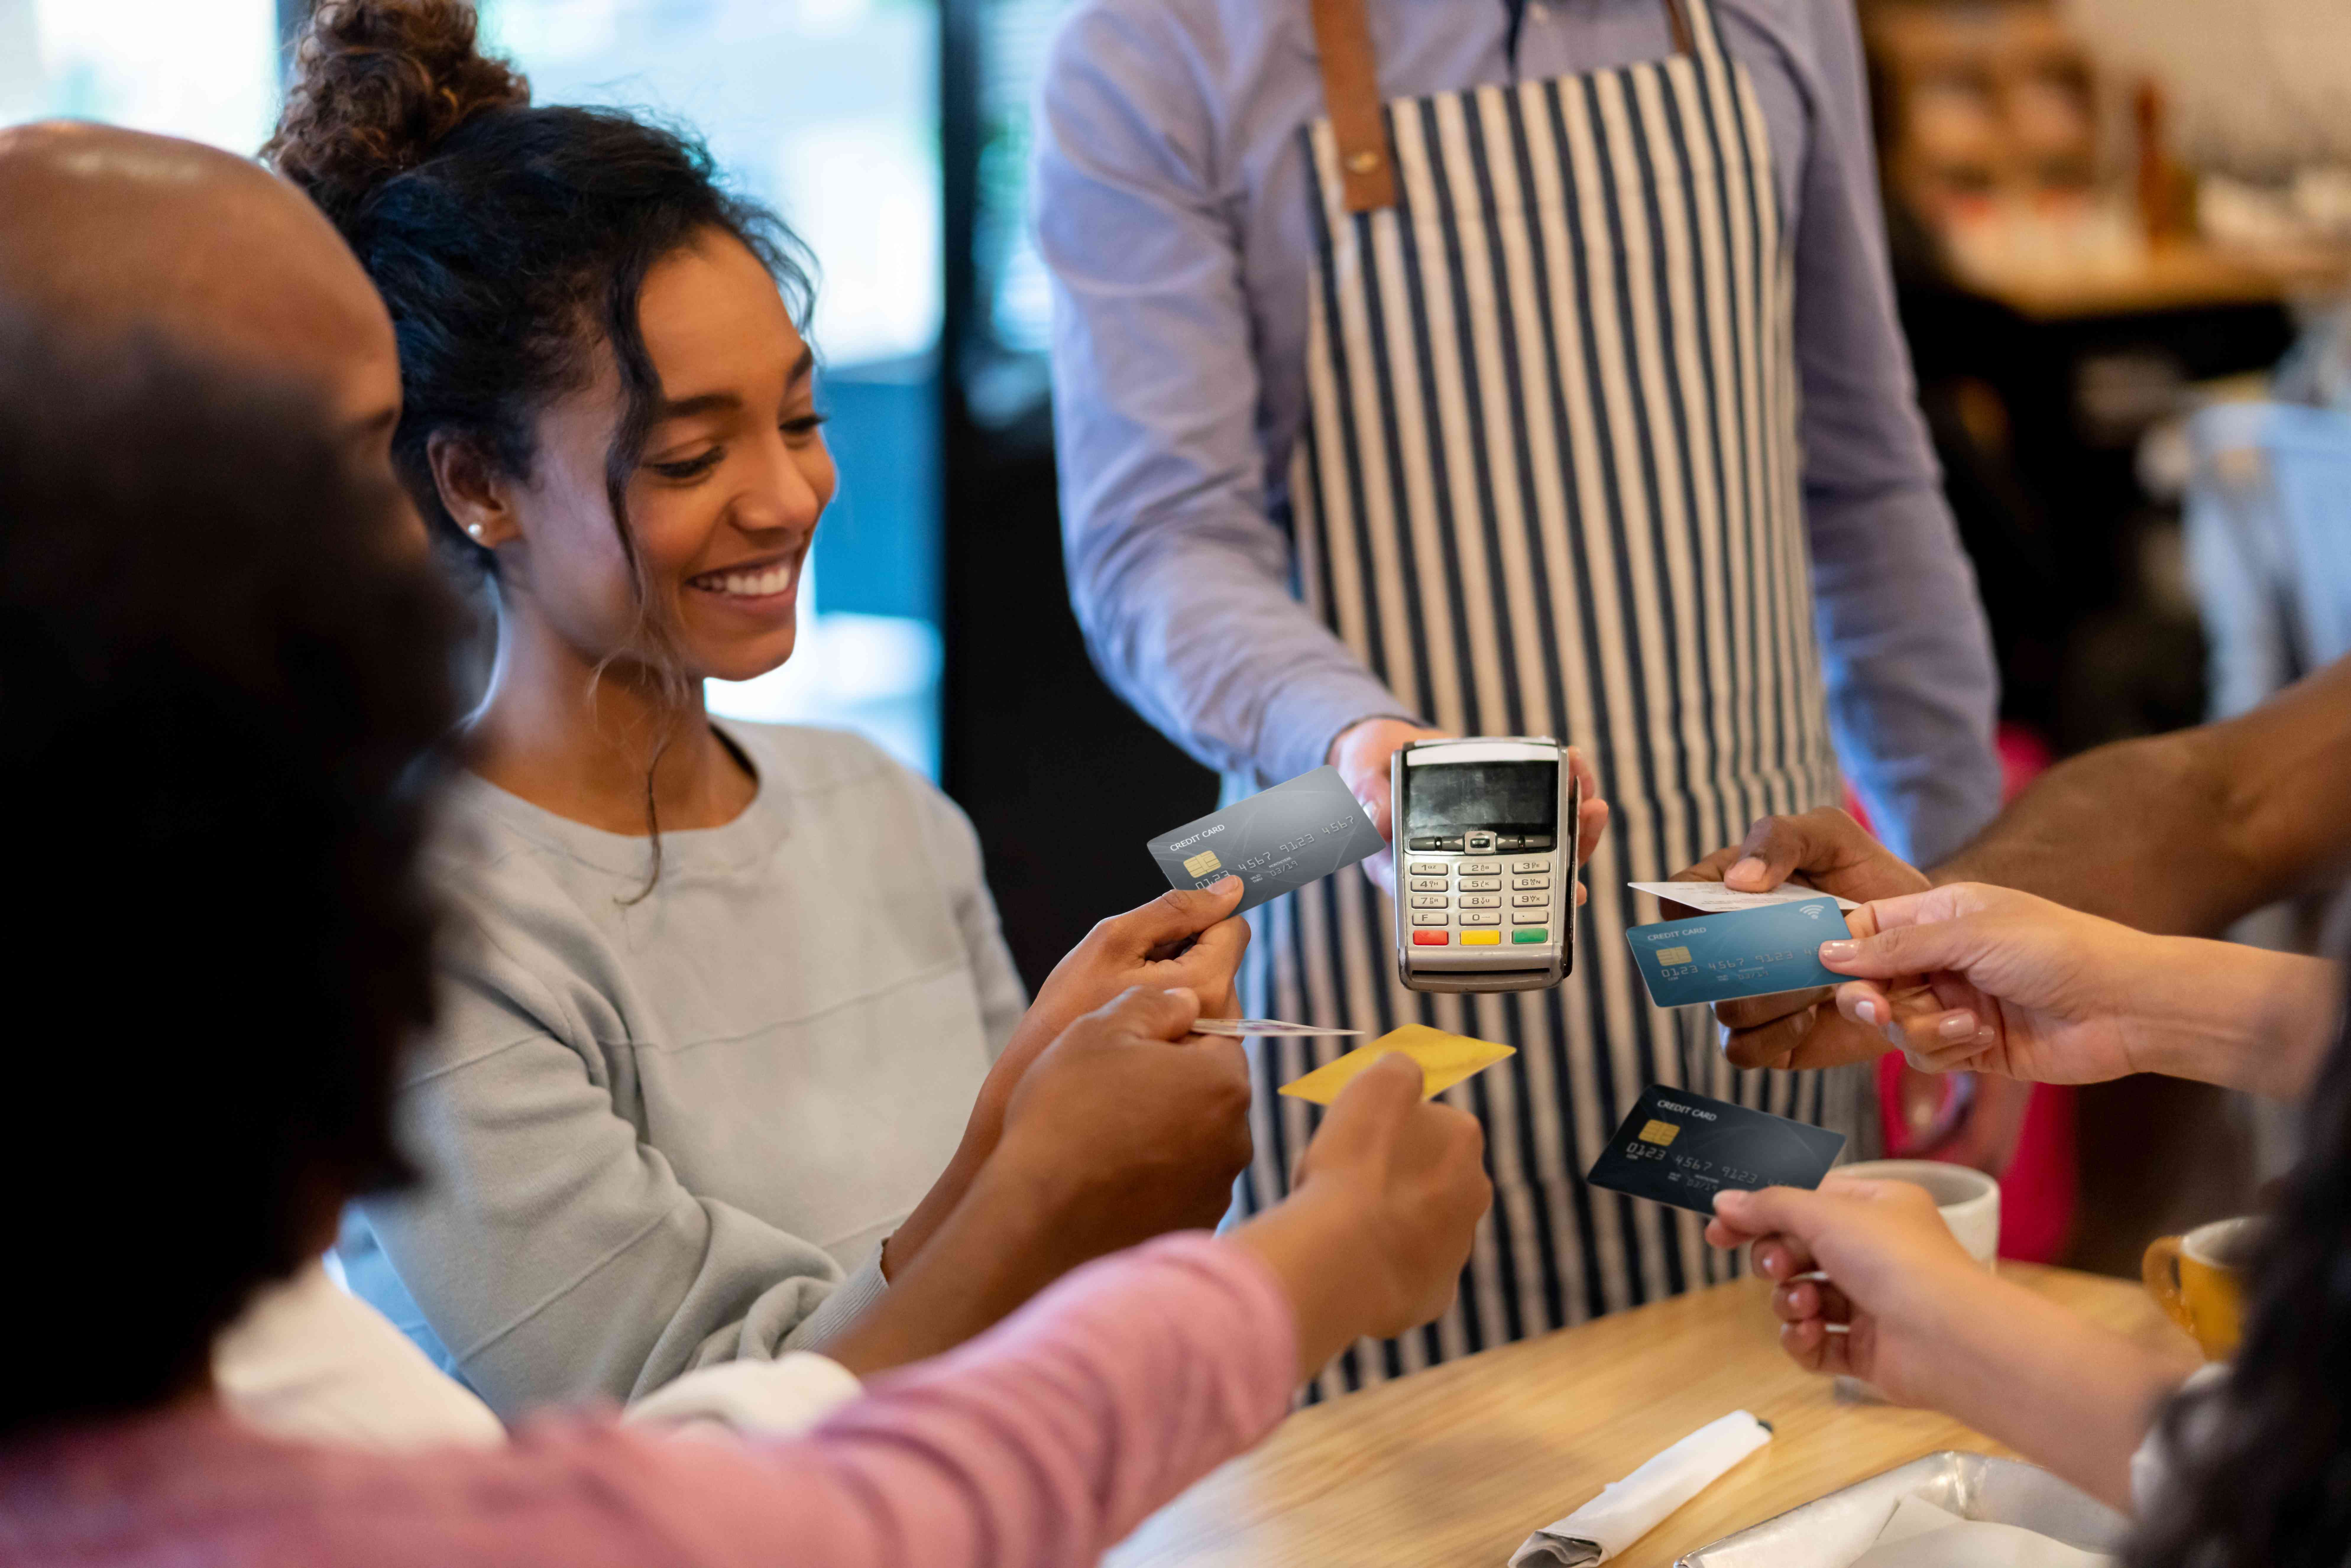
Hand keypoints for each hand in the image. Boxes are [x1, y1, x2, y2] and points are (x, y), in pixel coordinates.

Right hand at [887, 890, 1245, 1275]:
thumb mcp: (1099, 1031)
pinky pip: (1180, 1189)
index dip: (1171, 1035)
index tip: (1128, 1048)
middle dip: (1170, 1086)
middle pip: (1209, 1093)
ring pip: (1195, 1142)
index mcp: (1224, 1082)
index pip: (1217, 1037)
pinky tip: (1109, 1181)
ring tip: (1102, 1142)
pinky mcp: (1195, 1228)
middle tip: (1108, 1094)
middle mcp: (1236, 1140)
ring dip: (1162, 1134)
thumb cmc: (1066, 1114)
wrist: (1038, 1218)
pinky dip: (1153, 1181)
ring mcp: (1218, 1191)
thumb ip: (1154, 1004)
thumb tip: (1188, 1001)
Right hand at [1231, 1053, 1490, 1373]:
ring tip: (1342, 1227)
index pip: (1426, 1123)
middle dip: (1392, 1179)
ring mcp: (1458, 1249)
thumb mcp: (1375, 1084)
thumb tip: (1406, 1067)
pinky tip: (1353, 1262)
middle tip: (1343, 1185)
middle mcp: (1474, 1193)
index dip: (1383, 1132)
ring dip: (1387, 1224)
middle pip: (1426, 1178)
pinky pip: (1408, 1275)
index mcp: (1463, 1139)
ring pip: (1417, 1228)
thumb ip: (1399, 1066)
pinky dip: (1384, 1269)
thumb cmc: (1354, 1163)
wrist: (1341, 1255)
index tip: (1352, 1144)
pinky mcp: (1437, 1294)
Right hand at [1328, 718, 1609, 900]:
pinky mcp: (1501, 815)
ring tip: (1592, 806)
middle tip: (1584, 840)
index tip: (1547, 897)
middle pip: (1518, 882)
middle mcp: (1460, 866)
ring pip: (1538, 852)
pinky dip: (1561, 798)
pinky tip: (1578, 779)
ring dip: (1571, 831)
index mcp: (1420, 873)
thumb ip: (1366, 798)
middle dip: (1560, 863)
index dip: (1514, 914)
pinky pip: (1538, 815)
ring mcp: (1485, 842)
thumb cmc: (1367, 772)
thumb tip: (1377, 820)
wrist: (1381, 749)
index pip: (1471, 906)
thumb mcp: (1359, 778)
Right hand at [1667, 809, 1927, 1069]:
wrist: (1921, 938)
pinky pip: (1743, 1050)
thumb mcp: (1831, 837)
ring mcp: (1750, 995)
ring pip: (1724, 1009)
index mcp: (1729, 893)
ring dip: (1770, 999)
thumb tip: (1738, 881)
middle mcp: (1729, 948)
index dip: (1683, 906)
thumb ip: (1781, 838)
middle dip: (1742, 960)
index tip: (1715, 910)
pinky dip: (1774, 1036)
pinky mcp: (1774, 1038)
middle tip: (1789, 951)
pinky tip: (1812, 1015)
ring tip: (1817, 983)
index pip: (1681, 897)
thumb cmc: (1870, 877)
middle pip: (1697, 963)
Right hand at [1704, 1179, 1992, 1405]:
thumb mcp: (1824, 1213)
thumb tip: (1724, 1200)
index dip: (1759, 1214)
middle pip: (1797, 1252)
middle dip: (1777, 1261)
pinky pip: (1815, 1344)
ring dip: (1792, 1303)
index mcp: (1875, 1209)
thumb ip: (1768, 1206)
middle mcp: (1875, 1254)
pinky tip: (1810, 1335)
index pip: (1805, 1202)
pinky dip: (1804, 1341)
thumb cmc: (1897, 1261)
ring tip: (1807, 1308)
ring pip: (1802, 1298)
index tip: (1720, 1228)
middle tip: (1778, 1267)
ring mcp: (1871, 1305)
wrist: (1950, 1340)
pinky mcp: (1867, 1351)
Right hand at [1819, 882, 2336, 1094]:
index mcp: (1939, 916)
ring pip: (1895, 1024)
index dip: (1836, 948)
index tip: (1816, 969)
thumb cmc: (2057, 950)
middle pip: (1869, 982)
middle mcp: (1940, 958)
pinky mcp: (1969, 1046)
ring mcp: (1953, 1002)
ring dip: (1923, 1027)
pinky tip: (1982, 1038)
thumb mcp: (1971, 934)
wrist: (2127, 1007)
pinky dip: (1946, 1049)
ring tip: (1966, 1023)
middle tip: (1877, 1009)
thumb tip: (1827, 952)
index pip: (1865, 928)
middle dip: (1871, 999)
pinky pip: (1926, 1054)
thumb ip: (1896, 946)